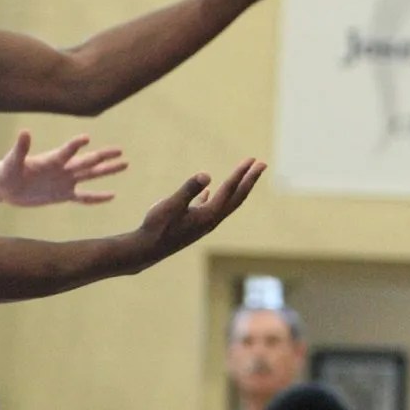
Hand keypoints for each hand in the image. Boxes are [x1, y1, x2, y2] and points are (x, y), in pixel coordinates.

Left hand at [0, 132, 127, 208]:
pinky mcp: (63, 195)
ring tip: (125, 163)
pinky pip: (83, 197)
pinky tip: (112, 195)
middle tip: (120, 151)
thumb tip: (25, 132)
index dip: (75, 145)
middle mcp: (62, 169)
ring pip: (91, 175)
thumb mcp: (11, 162)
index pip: (67, 151)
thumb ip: (20, 149)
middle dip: (102, 157)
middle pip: (86, 162)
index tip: (86, 138)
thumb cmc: (6, 172)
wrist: (6, 187)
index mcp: (51, 160)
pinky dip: (97, 197)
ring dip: (107, 170)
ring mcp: (65, 181)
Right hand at [130, 159, 263, 268]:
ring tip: (245, 175)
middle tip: (263, 164)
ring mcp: (203, 224)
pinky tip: (210, 191)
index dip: (242, 173)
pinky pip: (210, 208)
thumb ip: (189, 189)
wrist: (146, 250)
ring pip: (227, 203)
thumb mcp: (171, 205)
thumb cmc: (157, 227)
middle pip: (237, 197)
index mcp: (208, 215)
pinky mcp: (193, 225)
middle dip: (250, 180)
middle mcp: (211, 220)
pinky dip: (215, 197)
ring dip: (237, 188)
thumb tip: (206, 175)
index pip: (230, 190)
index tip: (253, 159)